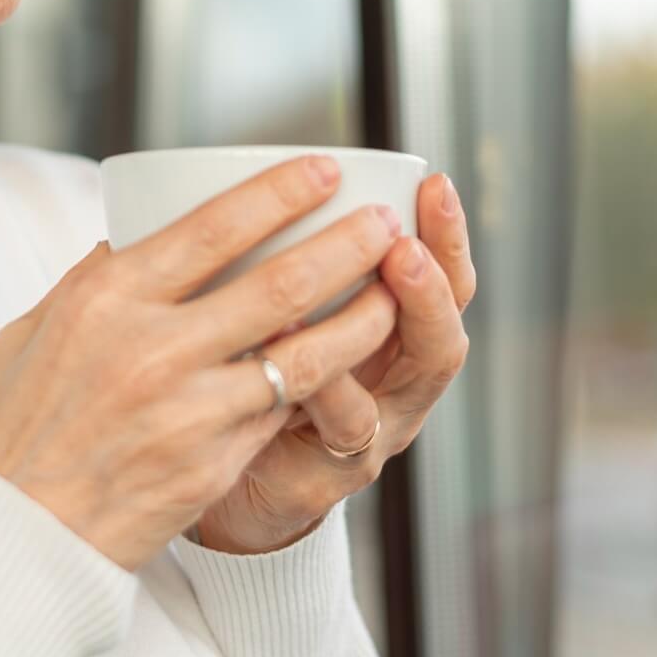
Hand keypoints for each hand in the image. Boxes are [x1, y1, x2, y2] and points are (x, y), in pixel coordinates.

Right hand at [0, 154, 401, 571]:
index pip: (213, 227)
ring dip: (363, 318)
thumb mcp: (32, 332)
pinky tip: (351, 362)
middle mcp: (153, 349)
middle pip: (280, 283)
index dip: (281, 192)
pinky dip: (322, 382)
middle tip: (385, 220)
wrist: (4, 538)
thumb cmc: (8, 429)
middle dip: (347, 244)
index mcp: (106, 299)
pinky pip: (281, 411)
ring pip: (306, 355)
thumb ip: (94, 281)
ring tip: (397, 289)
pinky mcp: (212, 466)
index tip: (325, 167)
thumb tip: (138, 237)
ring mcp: (189, 412)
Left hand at [194, 171, 475, 554]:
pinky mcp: (332, 476)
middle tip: (408, 240)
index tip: (433, 183)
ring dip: (400, 320)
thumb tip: (260, 167)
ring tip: (391, 271)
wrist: (210, 488)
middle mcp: (397, 386)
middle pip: (444, 329)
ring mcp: (373, 433)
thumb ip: (279, 259)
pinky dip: (327, 385)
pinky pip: (343, 426)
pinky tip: (297, 348)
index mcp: (392, 338)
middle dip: (436, 278)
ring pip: (413, 379)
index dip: (446, 233)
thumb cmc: (244, 384)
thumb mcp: (271, 312)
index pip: (441, 278)